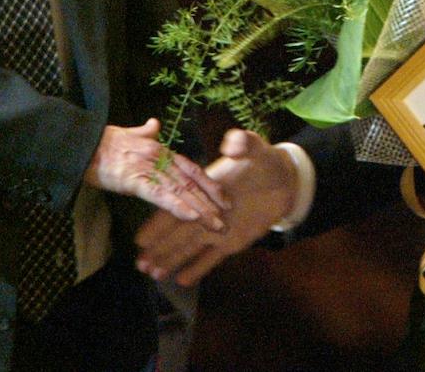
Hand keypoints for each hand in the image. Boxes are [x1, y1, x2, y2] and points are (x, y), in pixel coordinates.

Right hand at [84, 118, 227, 229]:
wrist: (83, 142)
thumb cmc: (103, 140)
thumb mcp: (129, 133)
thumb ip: (145, 131)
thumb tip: (154, 123)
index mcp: (160, 150)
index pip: (191, 168)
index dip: (208, 183)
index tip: (223, 197)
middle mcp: (160, 159)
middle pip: (191, 182)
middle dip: (210, 201)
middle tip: (227, 218)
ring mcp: (149, 169)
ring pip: (181, 191)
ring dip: (201, 209)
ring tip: (216, 225)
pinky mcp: (136, 180)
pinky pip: (161, 196)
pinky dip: (178, 206)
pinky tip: (192, 216)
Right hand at [135, 128, 298, 285]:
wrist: (285, 182)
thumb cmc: (266, 161)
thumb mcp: (255, 148)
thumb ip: (243, 143)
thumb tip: (231, 143)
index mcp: (205, 189)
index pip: (178, 206)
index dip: (159, 223)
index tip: (141, 238)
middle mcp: (206, 211)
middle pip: (178, 232)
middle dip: (159, 248)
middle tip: (139, 265)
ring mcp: (218, 229)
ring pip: (190, 247)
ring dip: (172, 260)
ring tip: (153, 275)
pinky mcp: (233, 242)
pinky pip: (213, 258)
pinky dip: (198, 268)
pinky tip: (181, 281)